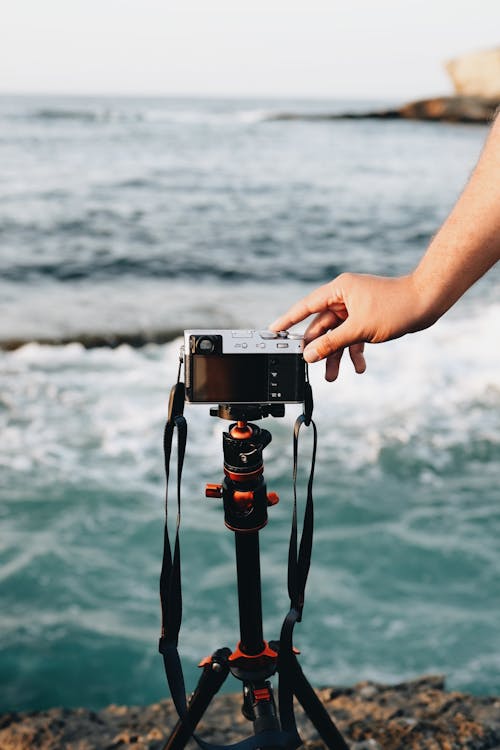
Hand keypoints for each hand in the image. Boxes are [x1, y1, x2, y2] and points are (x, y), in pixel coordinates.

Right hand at [270, 272, 425, 379]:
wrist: (426, 303)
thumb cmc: (395, 308)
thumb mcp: (358, 330)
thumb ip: (331, 343)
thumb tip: (309, 354)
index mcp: (339, 290)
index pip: (306, 307)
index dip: (288, 320)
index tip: (273, 331)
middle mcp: (344, 298)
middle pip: (322, 326)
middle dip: (318, 348)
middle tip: (308, 365)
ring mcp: (356, 309)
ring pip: (338, 335)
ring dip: (336, 355)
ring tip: (332, 376)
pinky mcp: (367, 318)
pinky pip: (353, 337)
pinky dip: (355, 352)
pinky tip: (359, 367)